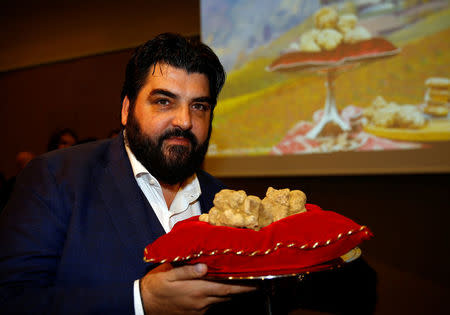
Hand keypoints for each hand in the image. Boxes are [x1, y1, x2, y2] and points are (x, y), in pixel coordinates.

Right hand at [140, 263, 255, 313]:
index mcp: (197, 290)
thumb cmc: (156, 286)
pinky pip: (211, 304)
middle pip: (227, 296)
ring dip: (230, 292)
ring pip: (220, 300)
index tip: (257, 282)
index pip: (226, 288)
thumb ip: (187, 271)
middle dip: (242, 289)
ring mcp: (199, 309)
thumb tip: (205, 266)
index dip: (243, 286)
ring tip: (240, 282)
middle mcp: (201, 302)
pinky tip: (219, 288)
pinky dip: (218, 296)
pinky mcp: (195, 313)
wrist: (144, 303)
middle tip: (255, 282)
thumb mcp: (169, 274)